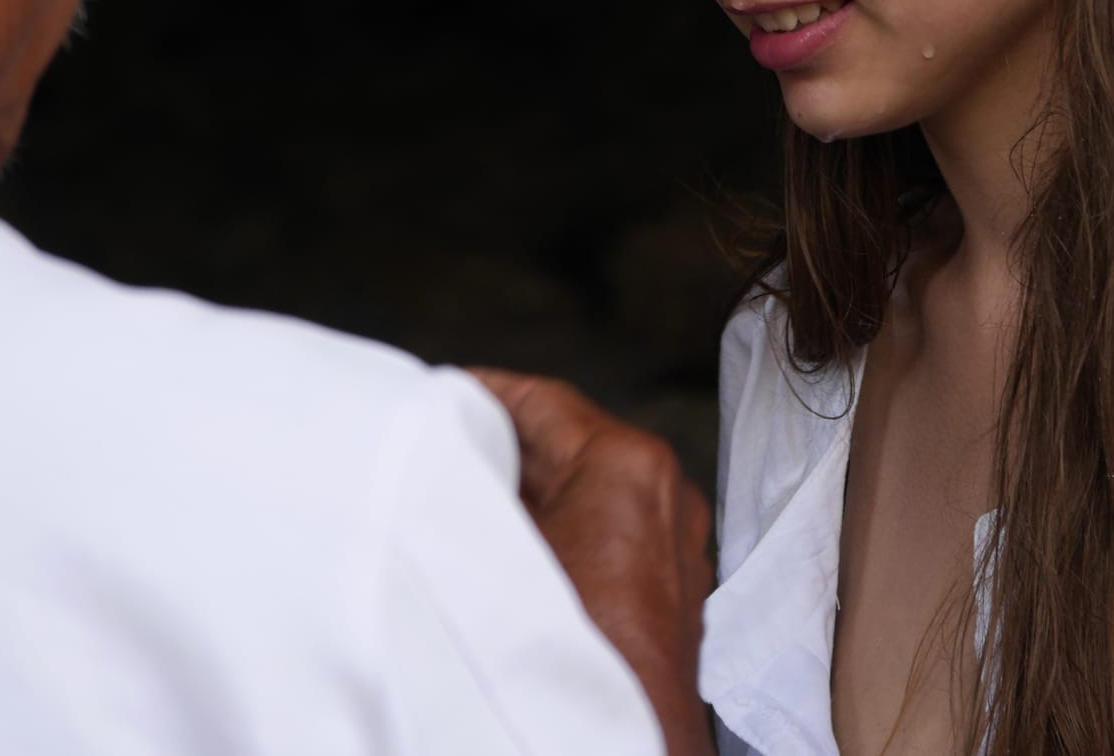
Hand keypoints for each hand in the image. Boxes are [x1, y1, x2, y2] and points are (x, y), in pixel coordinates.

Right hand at [471, 368, 715, 755]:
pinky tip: (511, 551)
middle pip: (567, 444)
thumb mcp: (497, 551)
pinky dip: (562, 530)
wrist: (623, 746)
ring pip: (589, 490)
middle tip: (438, 446)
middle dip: (502, 445)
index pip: (541, 400)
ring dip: (531, 492)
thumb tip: (441, 461)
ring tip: (466, 496)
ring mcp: (675, 543)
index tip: (439, 394)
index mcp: (630, 465)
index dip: (481, 393)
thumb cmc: (567, 657)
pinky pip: (609, 533)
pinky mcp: (670, 589)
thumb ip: (471, 486)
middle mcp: (666, 494)